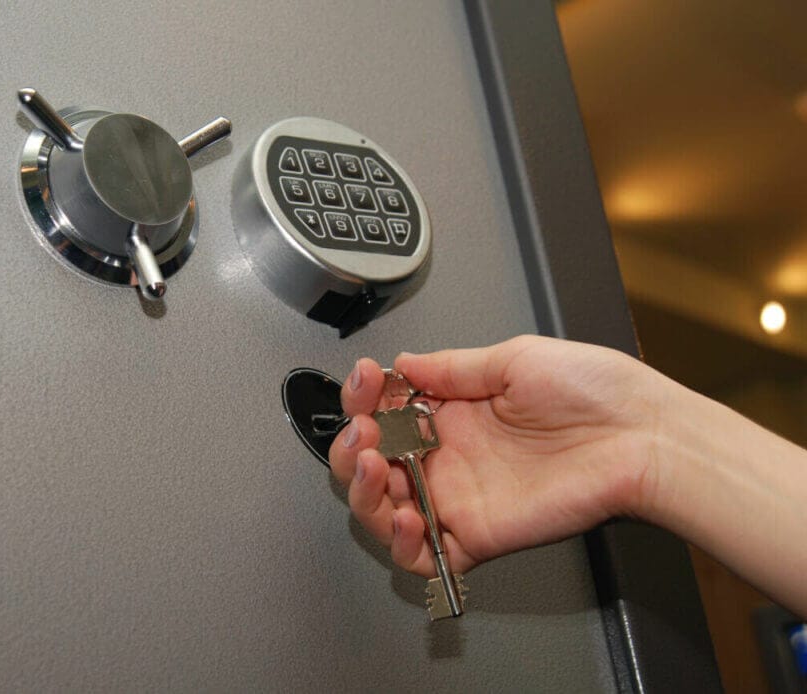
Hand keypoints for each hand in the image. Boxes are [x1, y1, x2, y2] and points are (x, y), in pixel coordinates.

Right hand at [328, 335, 662, 576]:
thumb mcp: (515, 358)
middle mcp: (450, 457)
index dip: (363, 398)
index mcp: (453, 412)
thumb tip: (404, 362)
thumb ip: (452, 367)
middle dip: (351, 447)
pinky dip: (402, 544)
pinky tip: (406, 516)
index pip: (384, 410)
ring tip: (374, 466)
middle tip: (363, 433)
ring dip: (363, 491)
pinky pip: (424, 556)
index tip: (364, 382)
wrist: (642, 437)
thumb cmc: (596, 393)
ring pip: (385, 510)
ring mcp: (459, 498)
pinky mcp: (477, 535)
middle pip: (373, 463)